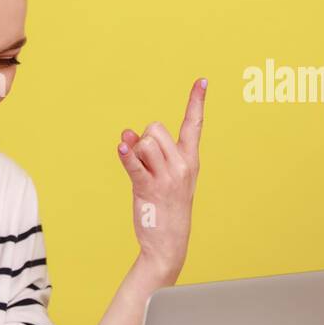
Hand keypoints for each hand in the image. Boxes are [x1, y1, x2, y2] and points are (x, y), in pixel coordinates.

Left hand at [116, 78, 205, 278]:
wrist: (168, 243)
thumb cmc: (165, 208)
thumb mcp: (163, 178)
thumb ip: (146, 154)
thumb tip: (125, 134)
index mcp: (190, 160)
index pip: (194, 125)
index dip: (196, 102)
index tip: (202, 81)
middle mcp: (182, 165)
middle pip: (155, 128)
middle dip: (143, 139)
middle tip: (146, 166)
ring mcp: (167, 177)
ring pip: (143, 142)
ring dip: (134, 154)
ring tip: (141, 176)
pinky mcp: (149, 188)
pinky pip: (134, 164)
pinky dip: (125, 156)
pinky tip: (121, 149)